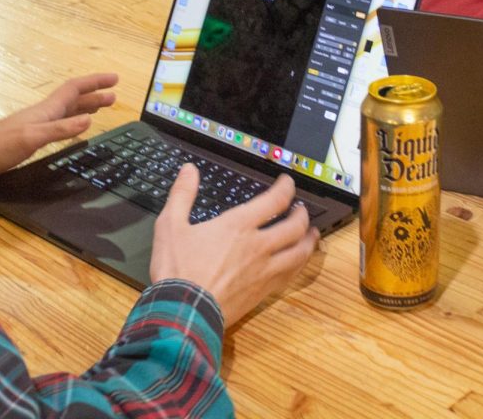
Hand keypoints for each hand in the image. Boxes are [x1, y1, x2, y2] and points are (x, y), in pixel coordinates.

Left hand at [0, 73, 117, 178]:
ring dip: (86, 106)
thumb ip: (60, 129)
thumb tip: (89, 119)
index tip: (114, 79)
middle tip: (114, 95)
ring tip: (101, 106)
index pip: (75, 89)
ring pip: (67, 110)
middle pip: (74, 98)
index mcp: (46, 110)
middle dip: (95, 94)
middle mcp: (44, 113)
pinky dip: (73, 121)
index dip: (95, 82)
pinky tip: (74, 128)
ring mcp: (37, 123)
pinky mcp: (31, 136)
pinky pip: (60, 122)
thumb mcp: (32, 138)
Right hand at [150, 164, 318, 326]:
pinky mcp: (263, 291)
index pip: (274, 200)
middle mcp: (258, 246)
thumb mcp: (170, 225)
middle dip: (301, 214)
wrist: (184, 312)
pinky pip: (290, 275)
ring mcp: (264, 270)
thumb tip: (189, 170)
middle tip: (301, 209)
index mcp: (238, 226)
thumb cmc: (177, 269)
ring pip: (299, 252)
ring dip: (308, 240)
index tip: (288, 183)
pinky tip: (298, 263)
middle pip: (294, 226)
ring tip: (311, 233)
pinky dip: (299, 264)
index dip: (286, 188)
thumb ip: (182, 194)